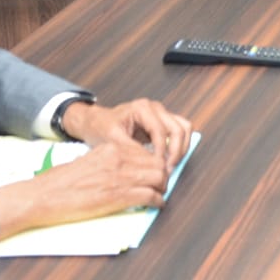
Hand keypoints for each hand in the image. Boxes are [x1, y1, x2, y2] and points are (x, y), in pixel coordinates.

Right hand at [0, 137, 171, 238]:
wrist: (42, 196)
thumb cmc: (59, 183)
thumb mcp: (87, 161)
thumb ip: (107, 161)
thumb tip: (123, 169)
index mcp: (110, 148)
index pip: (146, 152)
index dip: (154, 164)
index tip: (155, 172)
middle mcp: (118, 159)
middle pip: (157, 163)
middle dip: (163, 175)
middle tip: (161, 185)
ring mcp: (120, 177)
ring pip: (159, 178)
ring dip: (163, 188)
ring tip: (159, 195)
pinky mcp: (119, 196)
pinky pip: (151, 196)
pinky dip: (158, 202)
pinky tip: (155, 205)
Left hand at [56, 98, 195, 170]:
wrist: (95, 122)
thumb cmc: (100, 128)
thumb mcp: (112, 140)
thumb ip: (132, 150)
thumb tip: (150, 164)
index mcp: (142, 108)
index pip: (161, 131)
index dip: (162, 151)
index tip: (158, 168)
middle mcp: (155, 108)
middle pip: (179, 128)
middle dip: (176, 151)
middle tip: (168, 170)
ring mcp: (161, 113)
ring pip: (184, 128)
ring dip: (181, 148)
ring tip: (171, 165)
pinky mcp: (163, 122)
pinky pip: (180, 132)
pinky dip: (179, 146)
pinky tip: (169, 159)